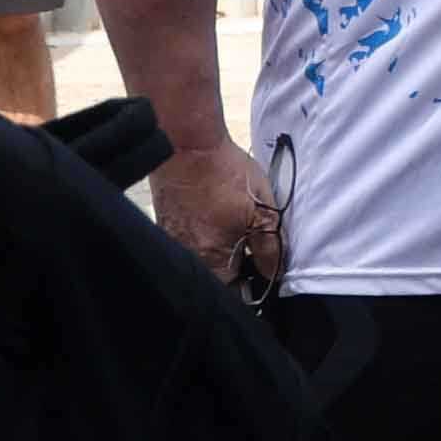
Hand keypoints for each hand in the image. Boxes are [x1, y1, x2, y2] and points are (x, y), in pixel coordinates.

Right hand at [151, 137, 281, 290]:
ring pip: (205, 263)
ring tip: (240, 234)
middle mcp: (187, 257)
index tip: (265, 279)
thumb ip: (270, 248)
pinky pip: (191, 246)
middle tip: (257, 254)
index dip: (252, 290)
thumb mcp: (262, 212)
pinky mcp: (166, 227)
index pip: (232, 294)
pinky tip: (221, 223)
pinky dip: (208, 241)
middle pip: (217, 281)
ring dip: (224, 256)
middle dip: (239, 273)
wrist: (186, 145)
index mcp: (209, 260)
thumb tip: (274, 275)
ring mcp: (173, 242)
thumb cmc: (225, 176)